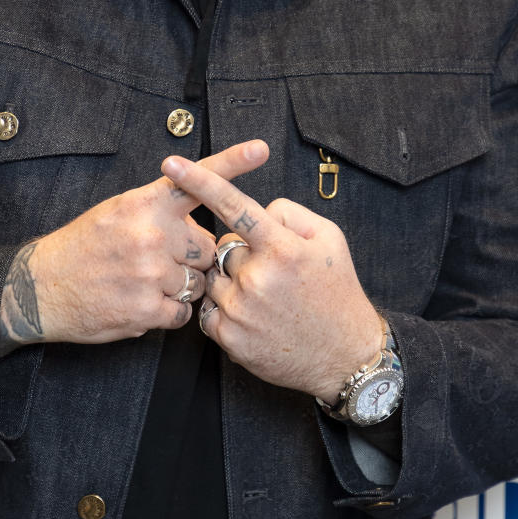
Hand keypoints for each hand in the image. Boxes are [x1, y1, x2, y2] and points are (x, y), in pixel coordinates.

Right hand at [0, 139, 269, 350]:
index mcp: (146, 204)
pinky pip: (183, 314)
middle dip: (191, 259)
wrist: (39, 287)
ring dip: (179, 288)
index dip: (233, 163)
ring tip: (142, 282)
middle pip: (207, 249)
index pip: (196, 180)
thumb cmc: (83, 247)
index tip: (261, 148)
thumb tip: (200, 224)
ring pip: (197, 284)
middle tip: (156, 261)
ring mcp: (152, 272)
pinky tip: (139, 302)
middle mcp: (153, 234)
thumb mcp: (117, 211)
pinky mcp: (148, 308)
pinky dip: (167, 313)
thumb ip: (160, 212)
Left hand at [162, 153, 383, 403]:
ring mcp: (240, 309)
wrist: (345, 355)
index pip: (233, 205)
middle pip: (224, 247)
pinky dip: (226, 309)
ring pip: (214, 277)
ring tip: (266, 299)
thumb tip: (257, 209)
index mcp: (281, 247)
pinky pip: (209, 308)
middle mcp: (257, 277)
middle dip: (242, 255)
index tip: (172, 163)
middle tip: (273, 275)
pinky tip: (256, 318)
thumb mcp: (329, 239)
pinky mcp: (229, 337)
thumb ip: (289, 213)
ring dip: (231, 282)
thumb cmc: (337, 292)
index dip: (200, 181)